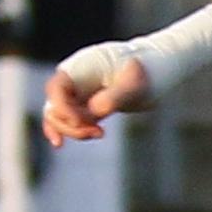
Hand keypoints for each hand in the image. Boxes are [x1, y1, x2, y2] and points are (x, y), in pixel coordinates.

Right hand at [40, 44, 158, 142]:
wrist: (157, 69)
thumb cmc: (147, 71)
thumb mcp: (136, 84)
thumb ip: (115, 96)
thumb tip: (94, 111)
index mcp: (81, 67)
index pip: (56, 89)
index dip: (62, 108)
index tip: (82, 122)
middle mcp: (73, 78)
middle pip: (54, 105)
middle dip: (70, 125)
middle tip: (100, 133)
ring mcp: (78, 91)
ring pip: (58, 115)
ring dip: (74, 131)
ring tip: (100, 133)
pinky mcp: (85, 104)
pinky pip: (67, 118)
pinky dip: (64, 130)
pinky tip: (60, 144)